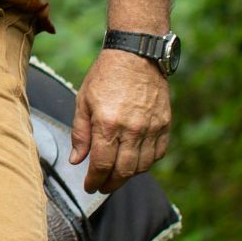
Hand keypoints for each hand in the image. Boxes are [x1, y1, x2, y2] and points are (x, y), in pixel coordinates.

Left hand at [69, 48, 170, 192]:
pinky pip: (158, 153)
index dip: (94, 181)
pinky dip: (147, 163)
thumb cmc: (105, 75)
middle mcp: (132, 129)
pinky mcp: (165, 123)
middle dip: (111, 184)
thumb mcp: (83, 101)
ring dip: (128, 175)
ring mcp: (151, 127)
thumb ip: (80, 134)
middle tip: (102, 186)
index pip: (101, 165)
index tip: (89, 187)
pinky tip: (136, 161)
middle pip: (123, 171)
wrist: (135, 54)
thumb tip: (76, 161)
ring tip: (117, 174)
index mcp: (107, 124)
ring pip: (142, 166)